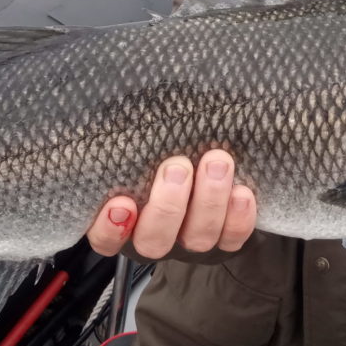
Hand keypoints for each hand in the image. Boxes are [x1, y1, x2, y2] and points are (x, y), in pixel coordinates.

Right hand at [86, 149, 257, 258]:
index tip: (121, 202)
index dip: (110, 228)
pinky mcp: (225, 240)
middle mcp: (154, 235)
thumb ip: (126, 139)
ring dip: (208, 202)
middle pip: (154, 241)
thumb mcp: (136, 140)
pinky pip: (232, 239)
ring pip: (197, 239)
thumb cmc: (158, 143)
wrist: (203, 149)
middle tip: (178, 167)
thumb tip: (117, 104)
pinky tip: (241, 193)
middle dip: (168, 206)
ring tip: (217, 162)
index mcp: (121, 220)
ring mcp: (189, 240)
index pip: (104, 239)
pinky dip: (238, 219)